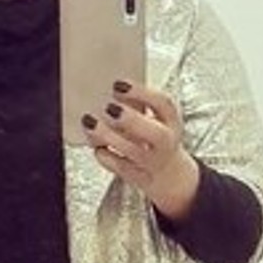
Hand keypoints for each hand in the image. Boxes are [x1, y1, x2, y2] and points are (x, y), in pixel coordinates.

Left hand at [81, 80, 199, 220]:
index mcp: (171, 121)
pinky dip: (105, 156)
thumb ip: (136, 103)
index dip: (141, 93)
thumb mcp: (154, 117)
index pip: (164, 104)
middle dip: (132, 120)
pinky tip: (97, 145)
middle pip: (156, 134)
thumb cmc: (154, 137)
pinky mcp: (138, 178)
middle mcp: (165, 143)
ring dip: (109, 136)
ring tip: (90, 122)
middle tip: (110, 108)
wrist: (168, 173)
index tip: (118, 85)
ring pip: (133, 152)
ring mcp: (153, 162)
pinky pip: (120, 168)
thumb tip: (110, 88)